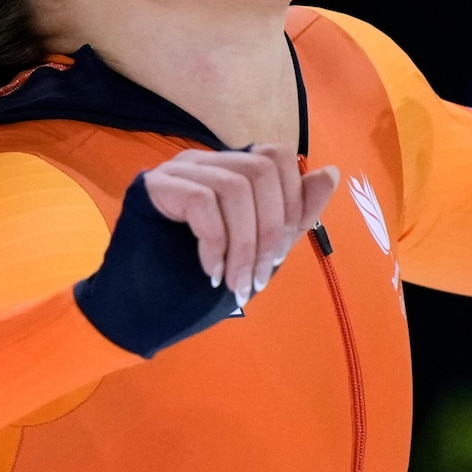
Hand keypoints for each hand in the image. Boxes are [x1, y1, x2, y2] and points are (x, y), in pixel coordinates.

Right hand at [144, 144, 338, 305]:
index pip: (276, 157)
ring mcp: (176, 170)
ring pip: (235, 186)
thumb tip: (331, 172)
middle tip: (258, 276)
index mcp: (228, 171)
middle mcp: (203, 161)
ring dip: (244, 245)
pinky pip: (202, 201)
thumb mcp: (259, 251)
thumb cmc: (196, 283)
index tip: (277, 257)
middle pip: (261, 167)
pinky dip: (215, 243)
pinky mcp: (153, 186)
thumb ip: (293, 215)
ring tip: (235, 283)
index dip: (290, 202)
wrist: (140, 314)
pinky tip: (209, 271)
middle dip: (270, 229)